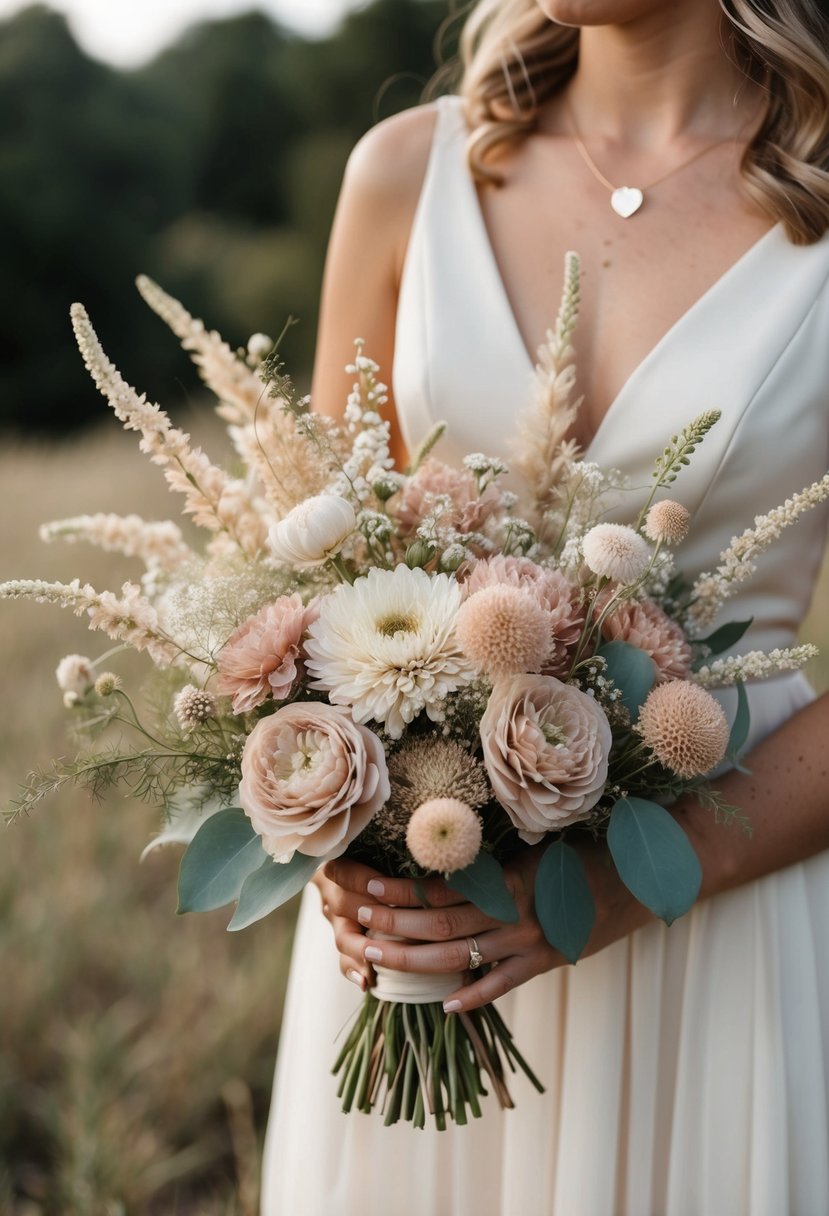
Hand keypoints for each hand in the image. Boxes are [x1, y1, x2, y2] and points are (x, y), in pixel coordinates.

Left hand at [317, 842, 653, 1010]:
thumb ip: (497, 856)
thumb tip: (449, 852)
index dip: (402, 893)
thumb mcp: (538, 844)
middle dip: (395, 929)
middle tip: (358, 926)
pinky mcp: (548, 961)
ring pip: (461, 958)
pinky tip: (447, 1005)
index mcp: (508, 879)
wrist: (644, 877)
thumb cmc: (588, 848)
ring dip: (416, 961)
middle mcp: (514, 914)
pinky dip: (475, 996)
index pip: (442, 891)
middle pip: (440, 928)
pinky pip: (504, 983)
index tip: (369, 889)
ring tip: (379, 958)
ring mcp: (531, 943)